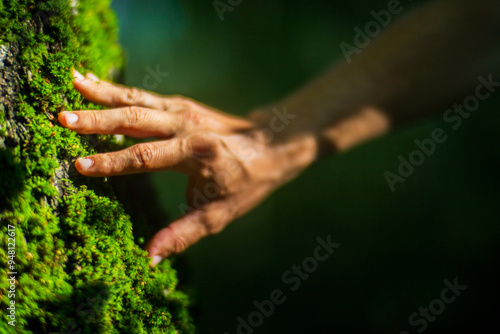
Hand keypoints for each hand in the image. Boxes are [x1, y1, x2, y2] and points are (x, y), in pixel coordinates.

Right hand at [59, 70, 316, 265]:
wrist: (273, 144)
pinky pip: (144, 96)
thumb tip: (149, 257)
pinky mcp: (181, 105)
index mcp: (195, 153)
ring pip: (137, 100)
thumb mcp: (219, 214)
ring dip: (103, 93)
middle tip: (61, 118)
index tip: (78, 164)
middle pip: (135, 119)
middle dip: (97, 119)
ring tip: (71, 81)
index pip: (144, 157)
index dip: (111, 162)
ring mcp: (183, 110)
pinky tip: (95, 84)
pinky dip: (117, 90)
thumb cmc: (248, 181)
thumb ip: (183, 234)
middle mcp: (187, 125)